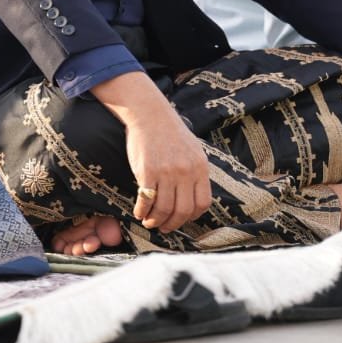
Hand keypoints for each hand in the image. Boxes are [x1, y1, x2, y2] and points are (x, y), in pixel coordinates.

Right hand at [94, 72, 210, 234]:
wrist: (149, 115)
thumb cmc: (170, 133)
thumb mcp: (193, 150)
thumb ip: (195, 173)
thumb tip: (194, 199)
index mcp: (200, 167)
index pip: (202, 203)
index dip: (192, 217)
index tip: (182, 219)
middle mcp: (186, 172)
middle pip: (183, 210)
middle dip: (172, 224)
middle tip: (163, 227)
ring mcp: (167, 172)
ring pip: (164, 209)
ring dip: (155, 221)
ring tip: (149, 221)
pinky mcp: (147, 172)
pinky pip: (146, 200)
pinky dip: (142, 211)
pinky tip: (139, 212)